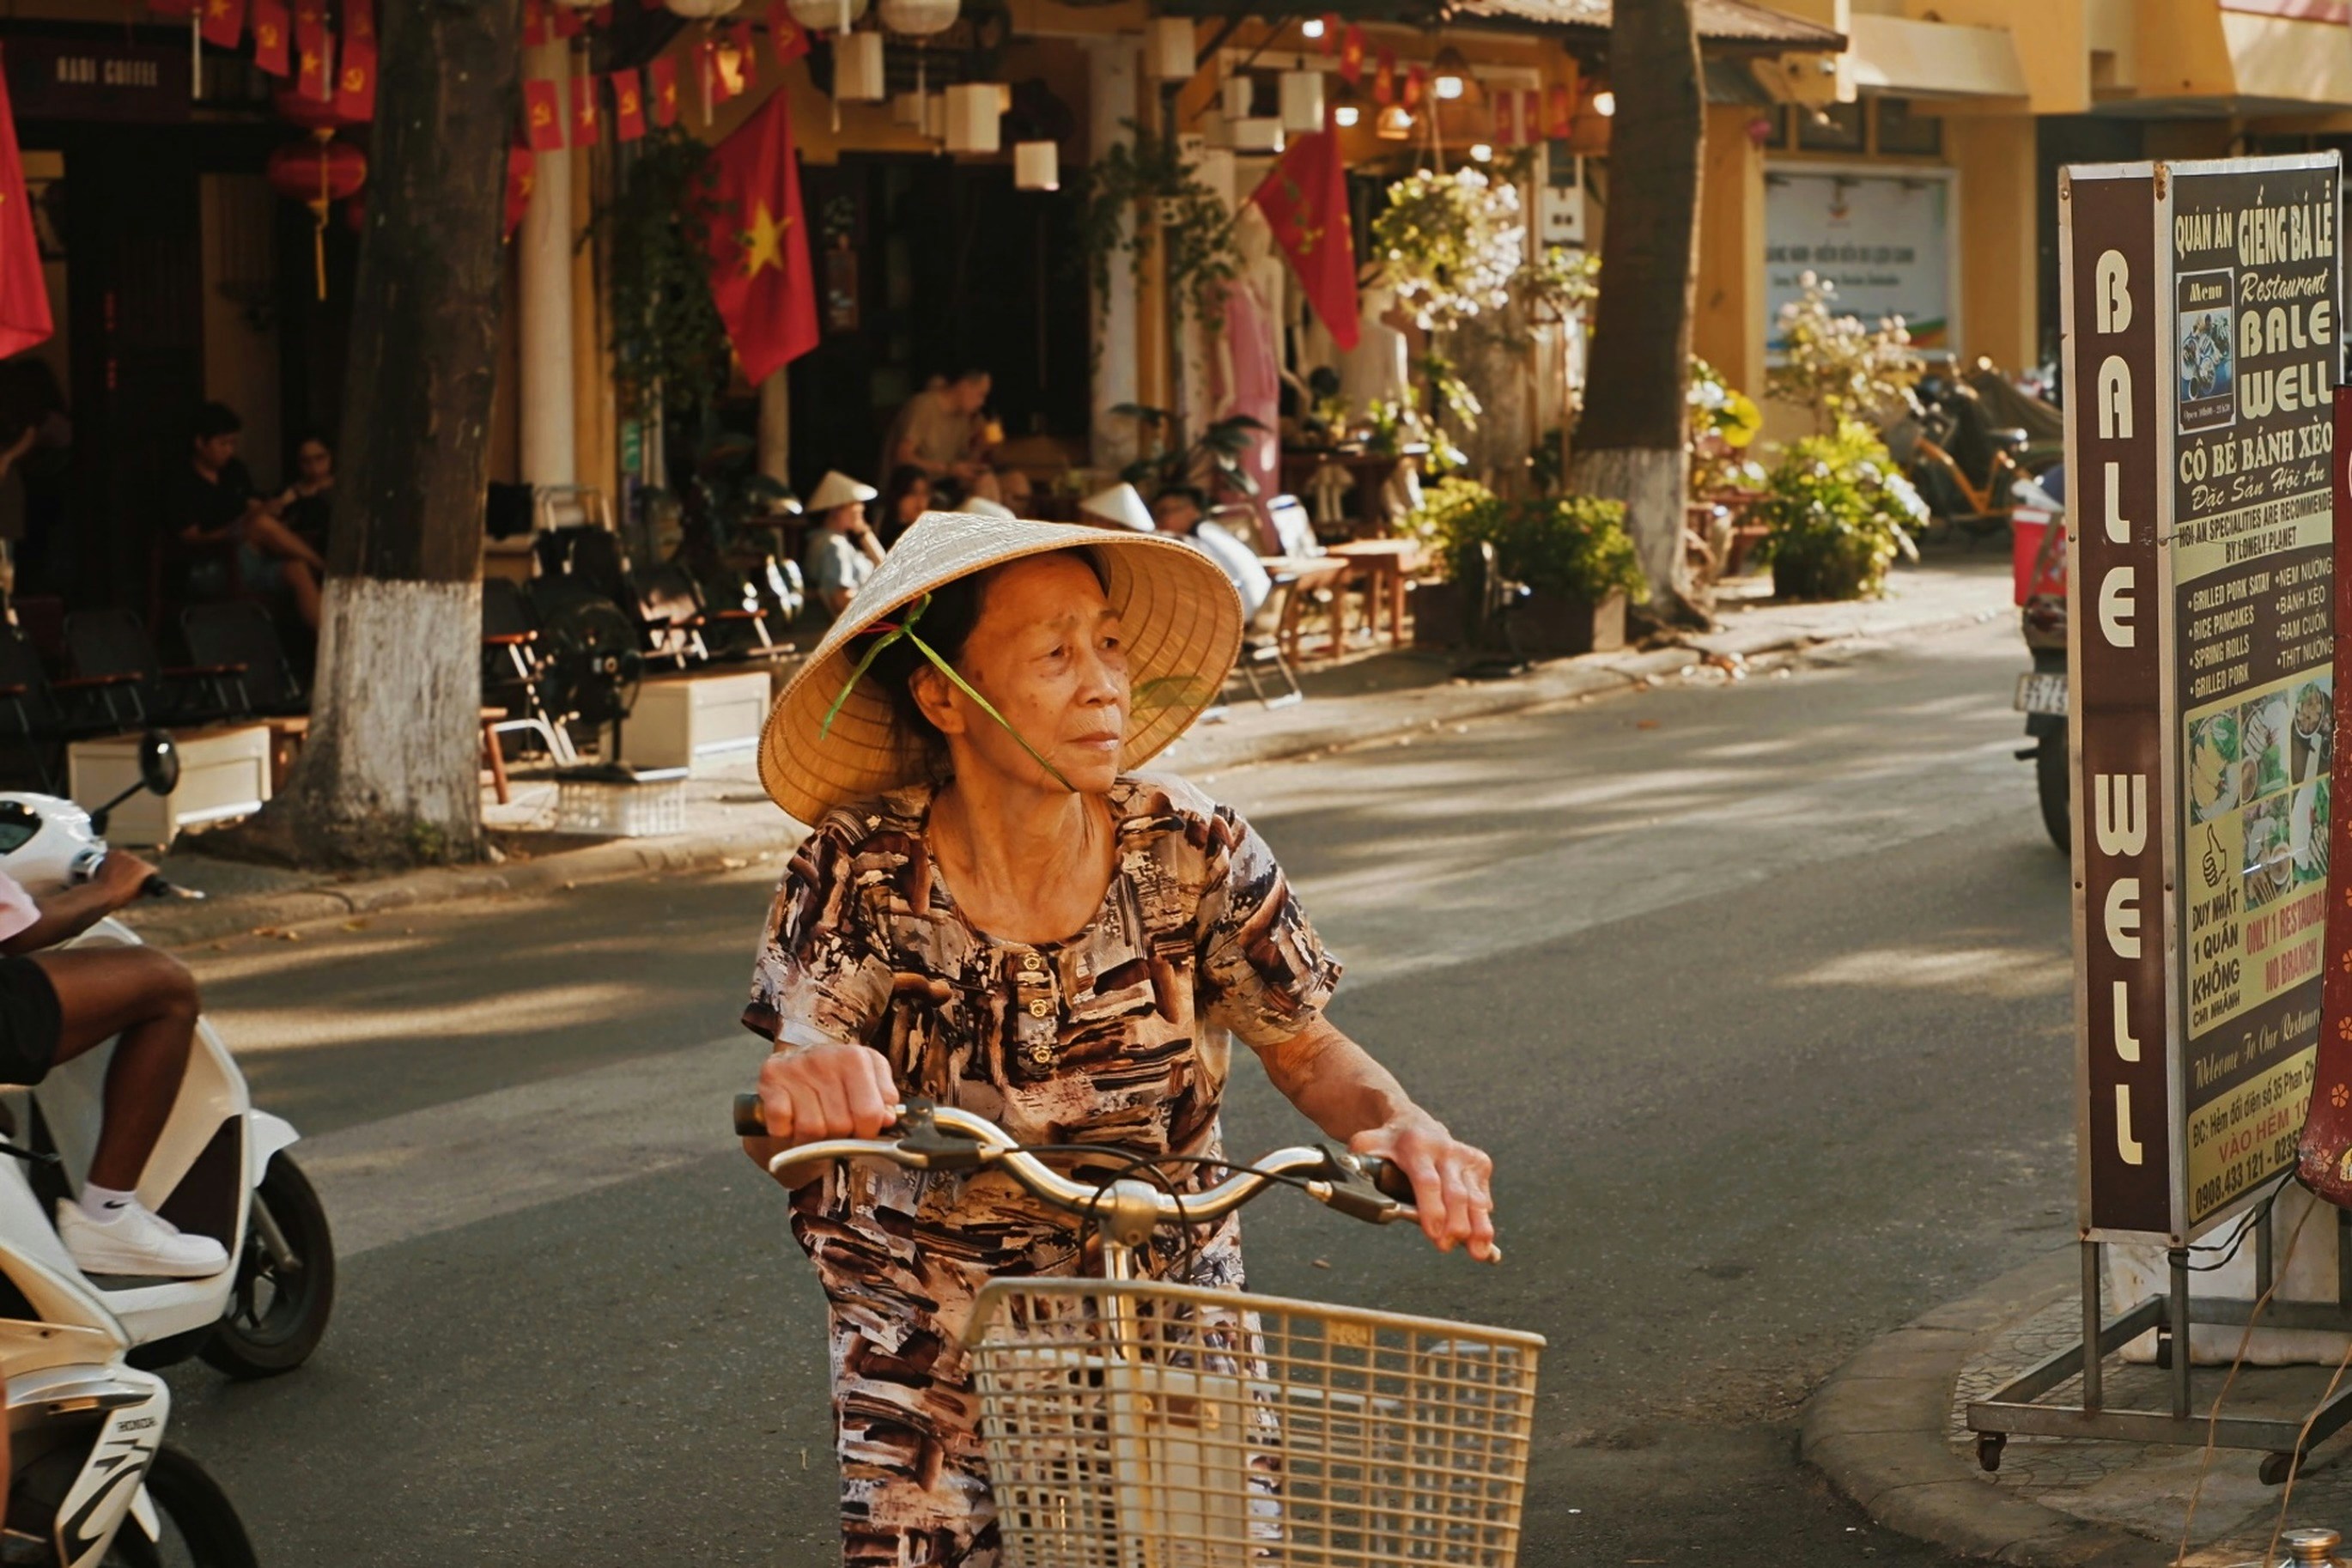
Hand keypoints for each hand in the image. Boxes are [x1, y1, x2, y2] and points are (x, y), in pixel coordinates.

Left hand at [90, 850, 155, 907]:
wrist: (102, 893)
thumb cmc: (120, 896)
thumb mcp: (138, 894)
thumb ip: (144, 886)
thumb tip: (144, 884)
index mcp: (145, 869)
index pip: (152, 869)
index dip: (148, 875)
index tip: (143, 879)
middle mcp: (137, 859)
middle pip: (140, 863)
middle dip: (136, 869)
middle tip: (128, 877)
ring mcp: (124, 855)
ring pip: (129, 858)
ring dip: (126, 863)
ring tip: (119, 873)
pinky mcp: (113, 853)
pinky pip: (118, 855)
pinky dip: (115, 860)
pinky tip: (112, 867)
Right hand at [741, 1041, 897, 1176]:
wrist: (793, 1071)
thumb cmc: (836, 1085)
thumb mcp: (869, 1085)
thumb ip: (884, 1100)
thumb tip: (889, 1118)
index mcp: (856, 1057)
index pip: (870, 1114)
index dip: (867, 1133)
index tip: (861, 1131)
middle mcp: (824, 1056)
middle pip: (840, 1125)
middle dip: (838, 1136)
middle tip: (833, 1127)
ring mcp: (795, 1066)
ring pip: (812, 1130)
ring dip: (811, 1139)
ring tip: (812, 1125)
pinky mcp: (769, 1079)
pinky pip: (782, 1126)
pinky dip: (786, 1134)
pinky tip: (791, 1122)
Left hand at [1349, 1114, 1496, 1260]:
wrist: (1411, 1121)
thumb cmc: (1387, 1143)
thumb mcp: (1367, 1146)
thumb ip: (1356, 1163)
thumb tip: (1347, 1181)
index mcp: (1416, 1145)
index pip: (1427, 1181)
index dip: (1432, 1209)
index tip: (1434, 1234)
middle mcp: (1445, 1149)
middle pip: (1456, 1193)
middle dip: (1456, 1224)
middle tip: (1447, 1247)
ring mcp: (1464, 1156)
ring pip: (1475, 1197)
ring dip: (1479, 1227)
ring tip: (1480, 1253)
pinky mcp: (1479, 1162)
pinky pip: (1483, 1196)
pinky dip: (1483, 1219)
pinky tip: (1483, 1240)